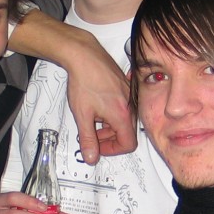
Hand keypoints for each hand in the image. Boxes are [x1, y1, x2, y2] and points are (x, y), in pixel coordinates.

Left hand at [65, 47, 135, 163]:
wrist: (84, 55)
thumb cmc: (84, 80)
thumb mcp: (82, 115)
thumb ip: (88, 139)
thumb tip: (91, 158)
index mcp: (123, 115)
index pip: (128, 144)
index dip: (112, 150)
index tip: (97, 147)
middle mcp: (131, 106)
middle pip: (127, 133)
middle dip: (109, 139)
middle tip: (91, 136)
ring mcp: (130, 96)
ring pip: (125, 121)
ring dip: (109, 127)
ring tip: (92, 120)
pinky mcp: (126, 88)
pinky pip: (124, 108)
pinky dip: (112, 114)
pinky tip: (97, 108)